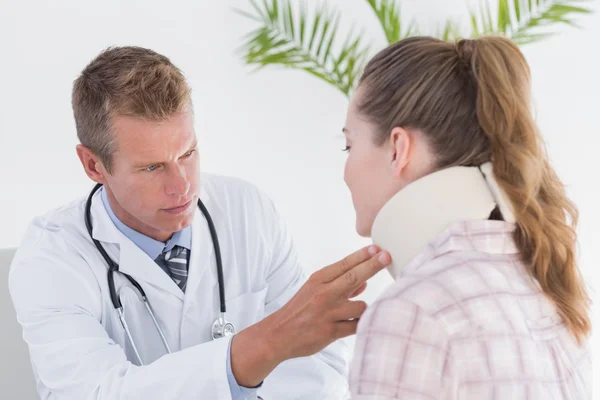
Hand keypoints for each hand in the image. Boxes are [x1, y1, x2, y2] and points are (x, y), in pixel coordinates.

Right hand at [230, 245, 390, 385]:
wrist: (279, 333)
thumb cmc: (300, 310)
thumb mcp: (315, 290)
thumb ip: (339, 284)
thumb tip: (364, 281)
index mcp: (319, 280)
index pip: (345, 264)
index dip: (363, 256)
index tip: (378, 248)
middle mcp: (324, 293)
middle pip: (354, 276)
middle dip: (373, 265)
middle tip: (387, 256)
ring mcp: (328, 312)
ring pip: (361, 306)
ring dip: (362, 309)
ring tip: (351, 314)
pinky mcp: (331, 331)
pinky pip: (357, 325)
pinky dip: (359, 325)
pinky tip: (354, 325)